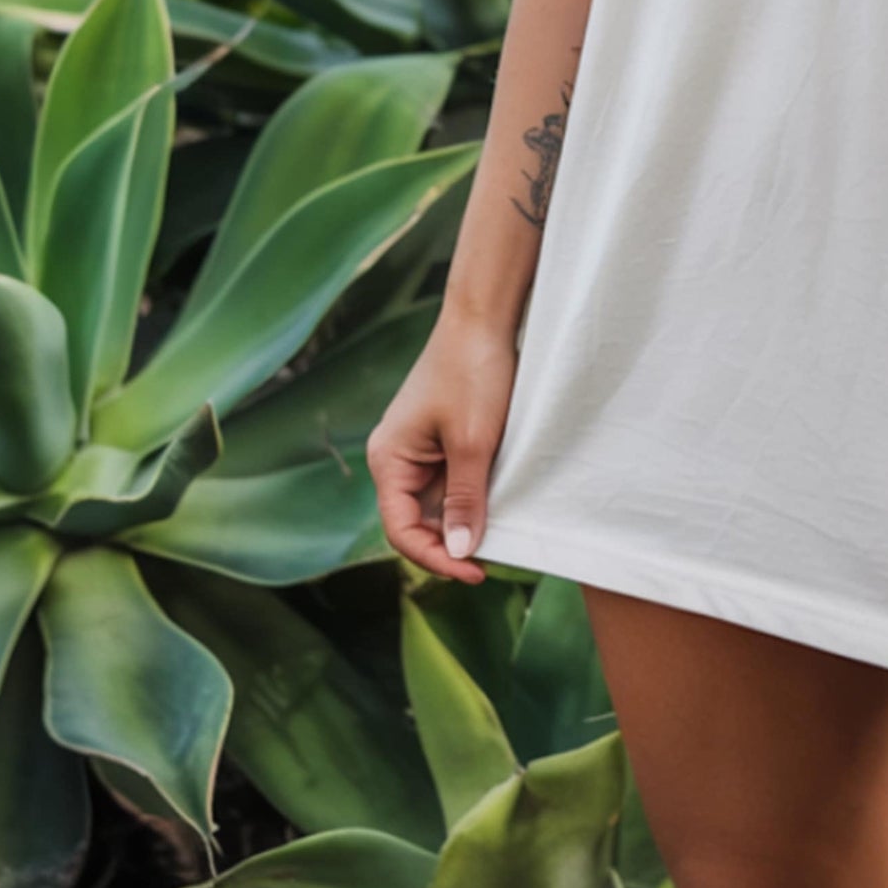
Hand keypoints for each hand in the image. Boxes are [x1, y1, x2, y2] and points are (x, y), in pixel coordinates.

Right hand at [366, 317, 519, 583]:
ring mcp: (417, 446)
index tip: (477, 570)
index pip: (401, 530)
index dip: (436, 557)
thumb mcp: (474, 443)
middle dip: (450, 541)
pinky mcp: (439, 435)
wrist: (483, 317)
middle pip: (417, 519)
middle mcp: (395, 456)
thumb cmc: (473, 373)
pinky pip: (450, 477)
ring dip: (464, 517)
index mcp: (388, 459)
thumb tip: (459, 551)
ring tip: (499, 532)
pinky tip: (498, 500)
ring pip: (437, 500)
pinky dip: (471, 492)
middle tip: (493, 558)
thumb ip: (465, 499)